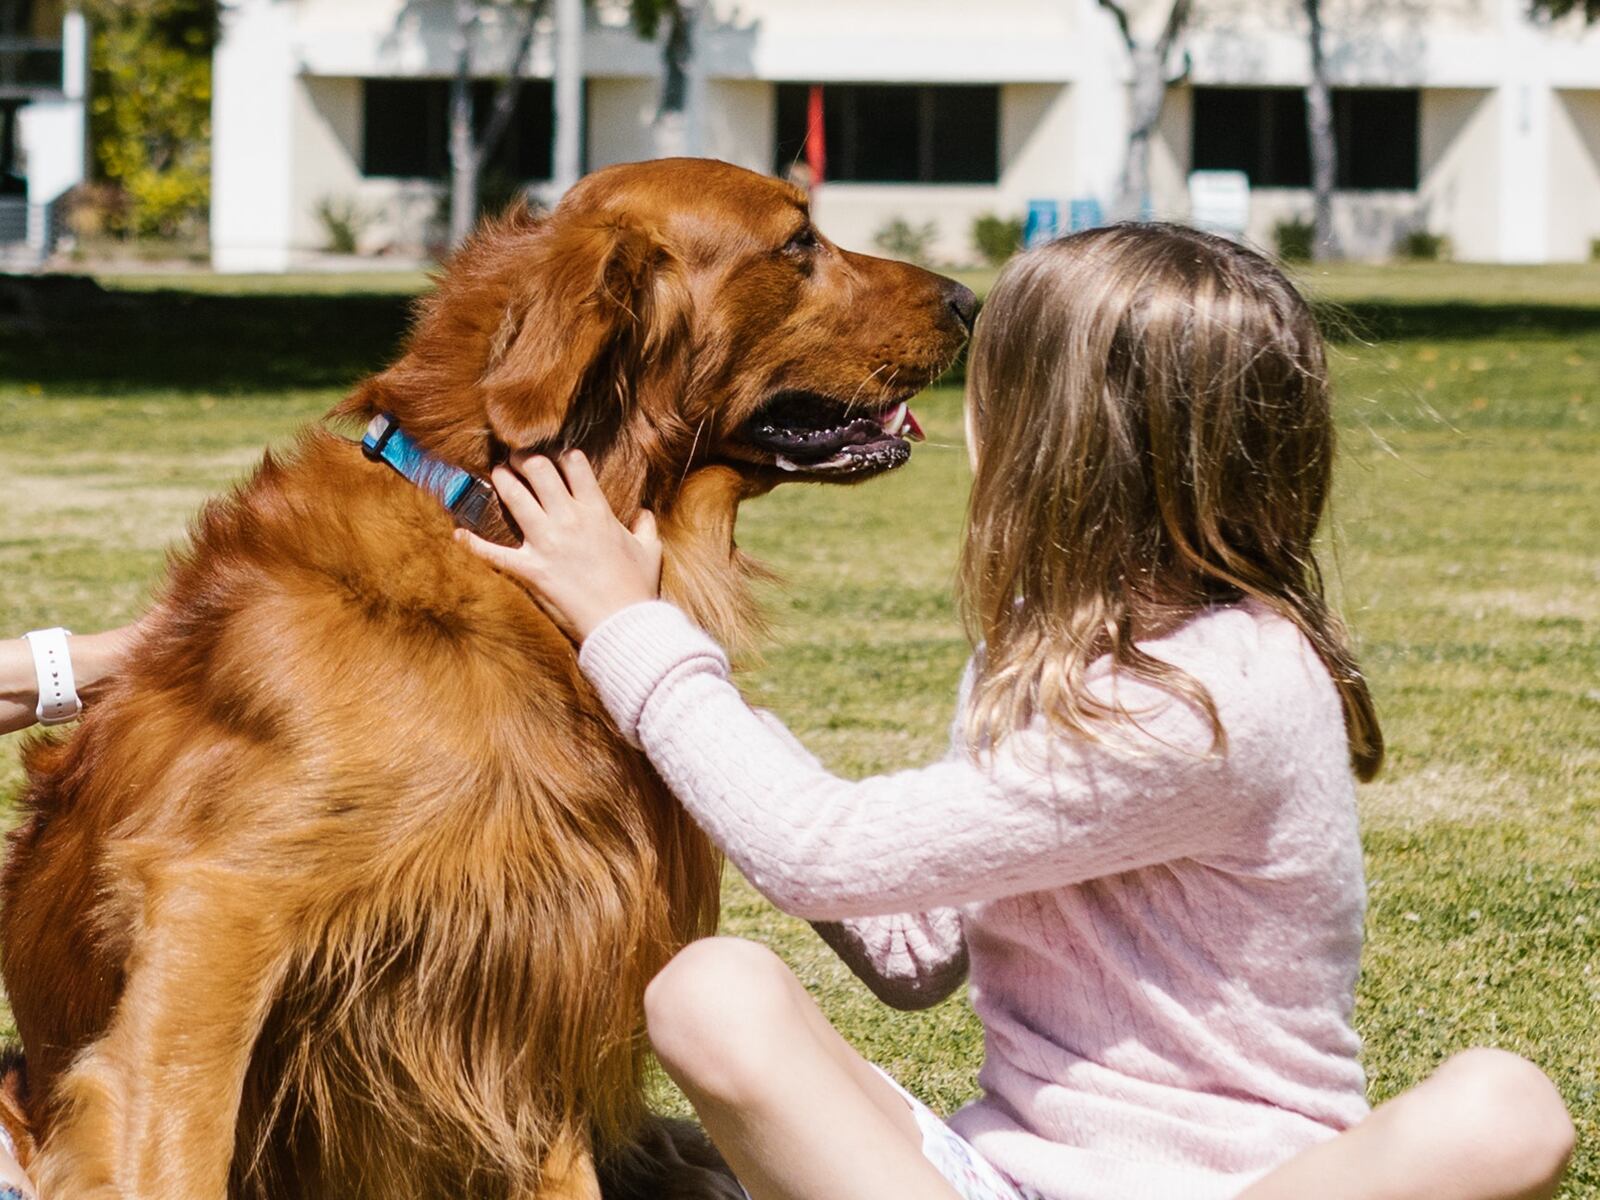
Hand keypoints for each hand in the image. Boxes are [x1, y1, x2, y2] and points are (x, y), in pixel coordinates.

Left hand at [457, 450, 661, 641]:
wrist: (623, 623)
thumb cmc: (637, 588)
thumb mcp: (650, 551)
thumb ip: (645, 527)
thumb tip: (644, 514)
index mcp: (597, 512)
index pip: (575, 466)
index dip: (564, 456)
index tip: (558, 456)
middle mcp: (568, 519)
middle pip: (539, 470)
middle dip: (525, 458)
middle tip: (517, 456)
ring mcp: (546, 543)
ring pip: (515, 497)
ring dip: (503, 480)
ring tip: (497, 472)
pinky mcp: (530, 569)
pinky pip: (494, 553)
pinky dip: (473, 544)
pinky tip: (458, 534)